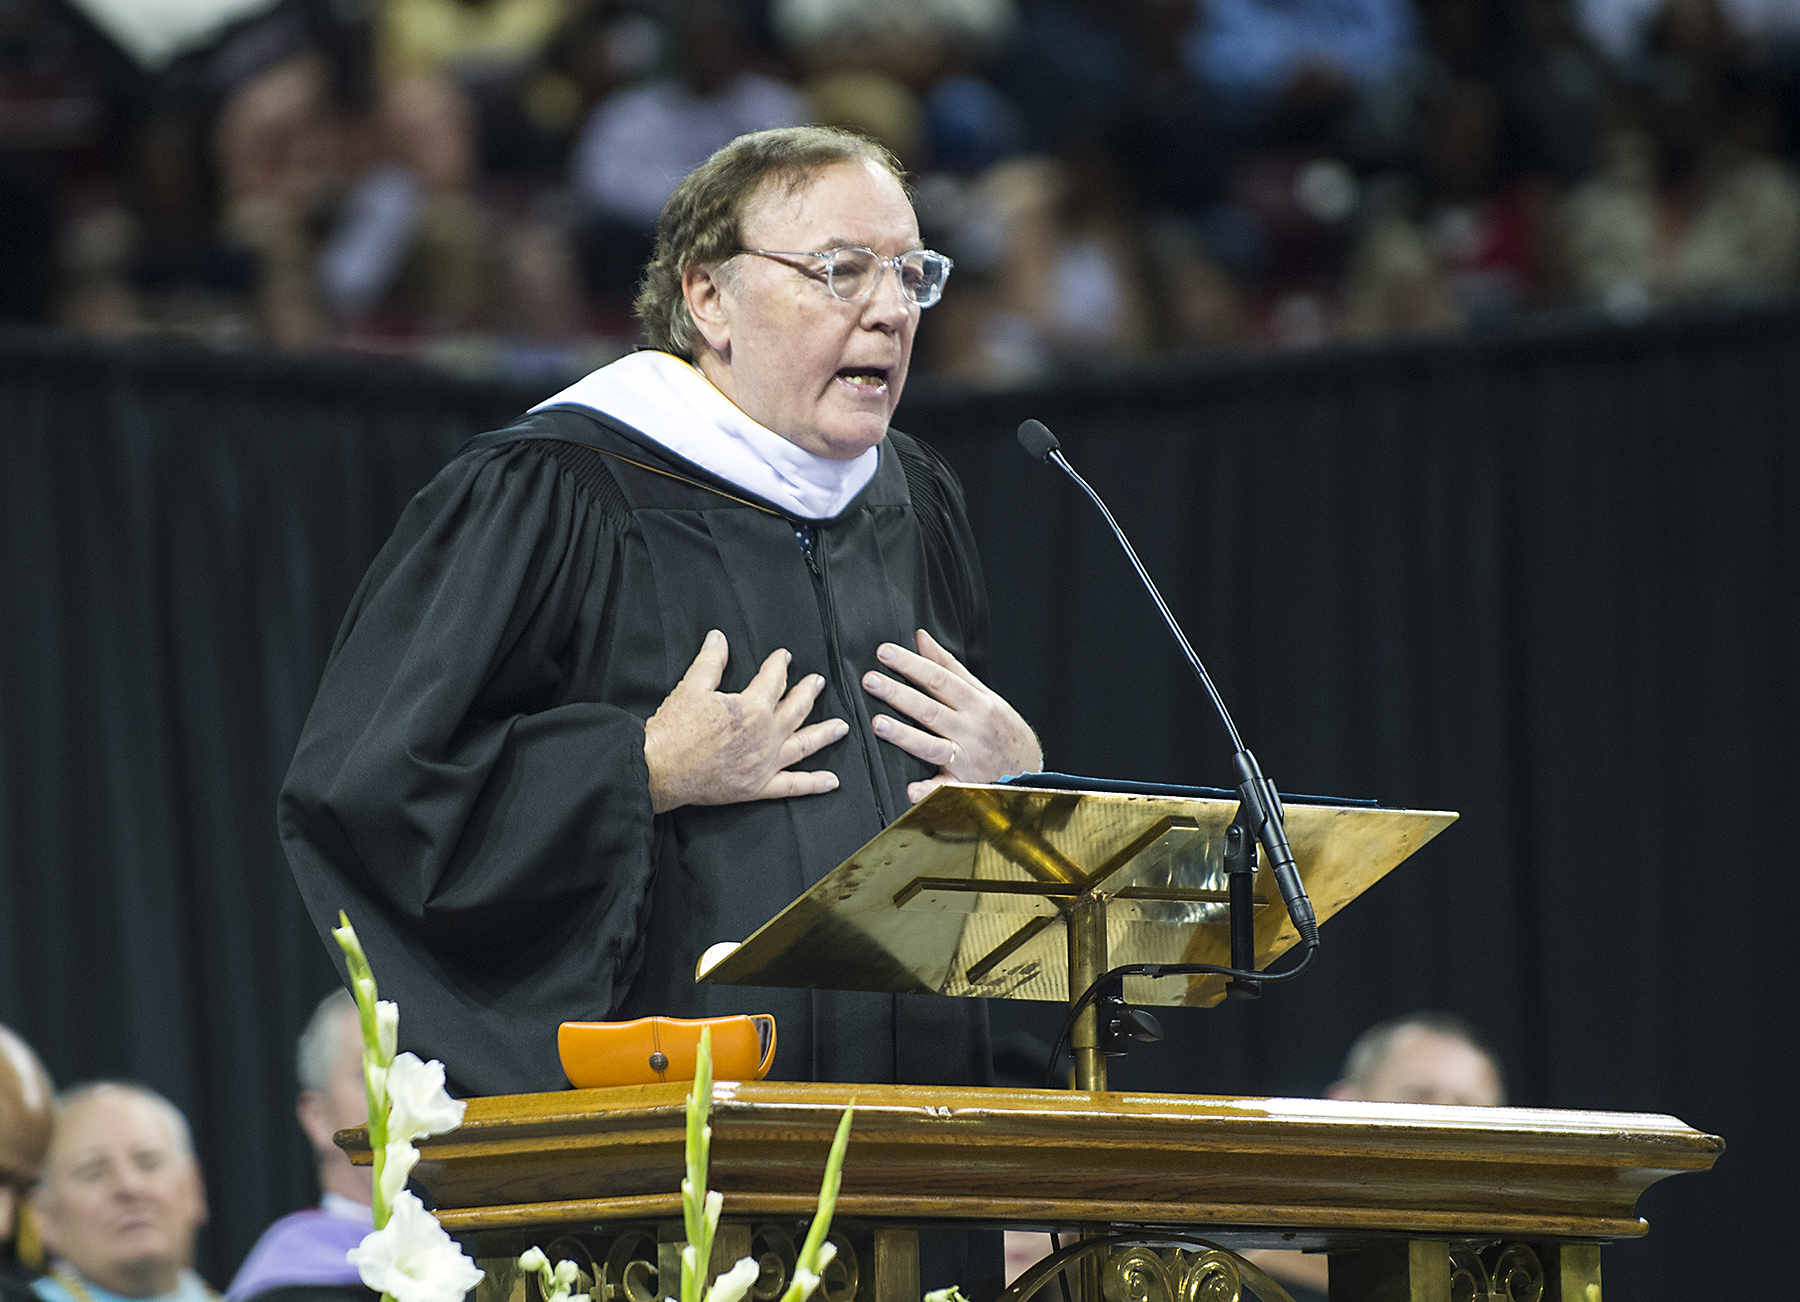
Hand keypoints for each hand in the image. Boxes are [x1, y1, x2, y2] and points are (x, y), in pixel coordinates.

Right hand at [644, 630, 847, 813]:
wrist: (659, 769)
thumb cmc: (674, 728)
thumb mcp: (692, 687)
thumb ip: (711, 661)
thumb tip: (718, 637)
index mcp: (752, 708)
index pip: (773, 680)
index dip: (780, 665)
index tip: (784, 657)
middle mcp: (766, 736)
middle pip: (796, 709)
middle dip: (808, 692)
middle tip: (818, 682)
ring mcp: (765, 764)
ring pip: (804, 745)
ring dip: (824, 733)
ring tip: (842, 727)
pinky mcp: (757, 787)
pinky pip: (792, 786)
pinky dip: (814, 784)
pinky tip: (832, 781)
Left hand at [862, 628, 1042, 803]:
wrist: (1029, 769)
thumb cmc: (1000, 727)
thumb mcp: (982, 693)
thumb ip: (949, 667)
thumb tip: (921, 637)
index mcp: (976, 703)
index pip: (939, 679)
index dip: (911, 665)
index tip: (884, 653)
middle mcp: (970, 730)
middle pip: (930, 709)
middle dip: (898, 694)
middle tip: (870, 680)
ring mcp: (966, 759)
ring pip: (932, 746)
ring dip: (905, 736)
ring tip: (878, 724)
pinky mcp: (963, 786)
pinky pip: (944, 790)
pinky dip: (929, 792)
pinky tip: (910, 790)